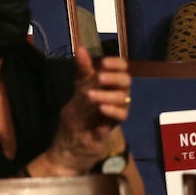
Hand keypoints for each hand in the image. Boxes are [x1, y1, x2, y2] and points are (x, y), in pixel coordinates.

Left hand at [45, 50, 130, 174]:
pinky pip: (118, 120)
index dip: (117, 64)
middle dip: (114, 78)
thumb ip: (82, 72)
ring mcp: (114, 114)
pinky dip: (111, 113)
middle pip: (126, 84)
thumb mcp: (77, 91)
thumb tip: (81, 49)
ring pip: (125, 101)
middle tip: (99, 78)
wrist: (69, 146)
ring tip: (92, 96)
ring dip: (109, 96)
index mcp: (107, 86)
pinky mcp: (111, 129)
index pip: (121, 70)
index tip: (104, 63)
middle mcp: (115, 98)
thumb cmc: (77, 117)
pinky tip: (101, 109)